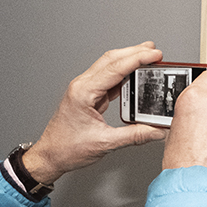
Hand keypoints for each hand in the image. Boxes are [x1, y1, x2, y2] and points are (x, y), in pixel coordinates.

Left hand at [22, 42, 168, 184]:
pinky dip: (123, 75)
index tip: (155, 54)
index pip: (115, 68)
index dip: (137, 59)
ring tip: (148, 59)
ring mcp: (84, 89)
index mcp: (83, 92)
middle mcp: (82, 86)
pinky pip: (108, 79)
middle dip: (134, 52)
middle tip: (155, 51)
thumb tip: (156, 130)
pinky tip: (135, 76)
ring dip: (128, 61)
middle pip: (111, 60)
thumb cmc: (66, 148)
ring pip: (109, 66)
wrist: (50, 155)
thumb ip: (134, 135)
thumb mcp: (104, 143)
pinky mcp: (88, 96)